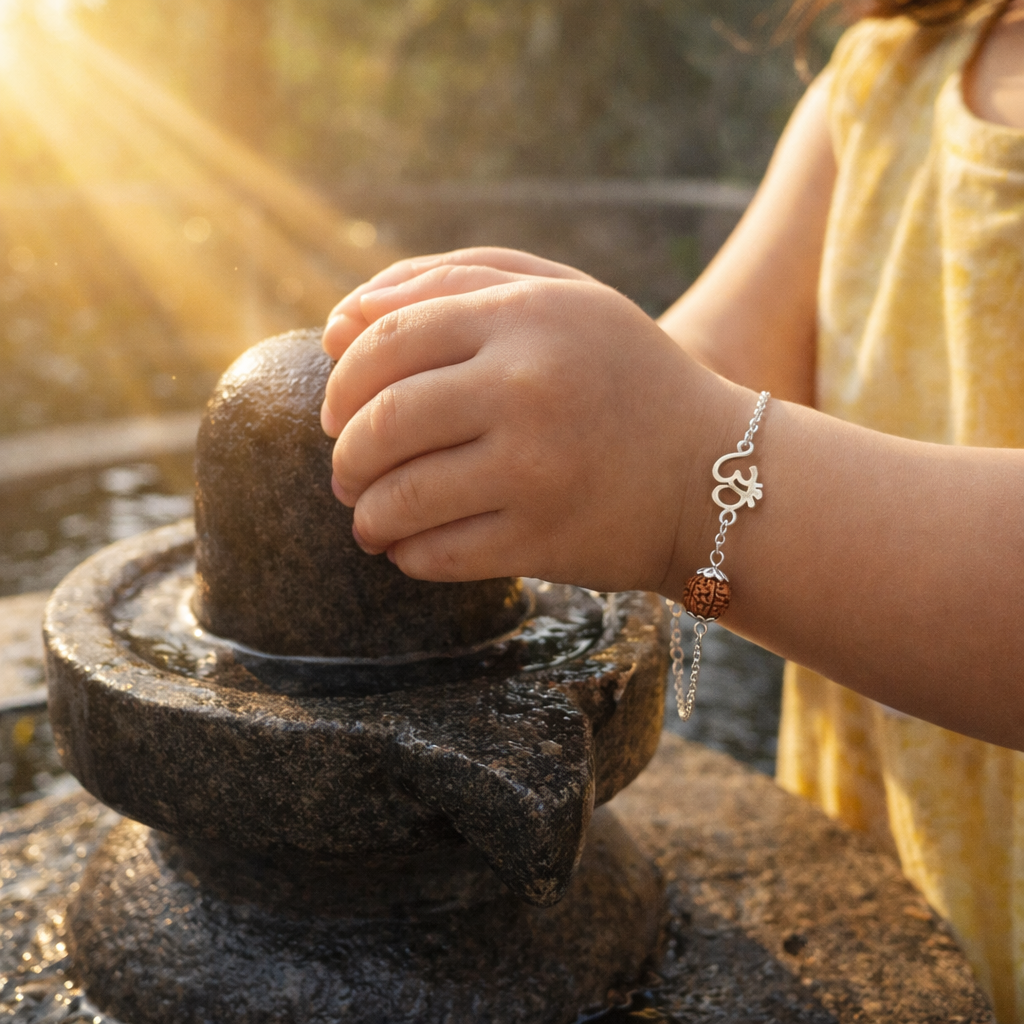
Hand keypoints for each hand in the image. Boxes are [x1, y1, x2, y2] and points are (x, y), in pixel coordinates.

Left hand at [320, 254, 740, 591]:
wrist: (713, 475)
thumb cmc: (624, 377)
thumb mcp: (561, 297)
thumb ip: (453, 280)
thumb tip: (340, 319)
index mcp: (526, 315)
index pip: (388, 339)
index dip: (343, 380)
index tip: (336, 412)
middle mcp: (527, 385)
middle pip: (385, 419)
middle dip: (346, 455)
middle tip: (345, 474)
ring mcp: (535, 467)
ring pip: (402, 495)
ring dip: (368, 513)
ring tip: (369, 518)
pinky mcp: (543, 538)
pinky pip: (438, 553)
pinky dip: (406, 555)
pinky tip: (409, 548)